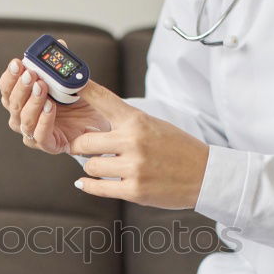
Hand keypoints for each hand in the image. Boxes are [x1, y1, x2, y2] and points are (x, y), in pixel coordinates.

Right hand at [0, 40, 109, 154]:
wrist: (100, 123)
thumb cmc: (80, 102)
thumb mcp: (71, 80)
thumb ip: (62, 65)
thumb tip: (60, 45)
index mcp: (22, 99)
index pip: (7, 88)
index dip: (10, 76)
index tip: (17, 63)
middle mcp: (22, 117)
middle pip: (12, 103)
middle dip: (21, 87)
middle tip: (31, 74)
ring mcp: (33, 133)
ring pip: (24, 120)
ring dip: (32, 102)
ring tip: (42, 88)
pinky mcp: (48, 145)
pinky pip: (40, 135)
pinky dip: (44, 121)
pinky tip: (50, 107)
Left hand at [69, 81, 209, 209]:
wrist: (204, 174)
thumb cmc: (178, 148)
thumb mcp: (154, 124)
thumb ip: (126, 121)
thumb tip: (96, 117)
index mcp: (137, 121)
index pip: (102, 99)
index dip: (82, 89)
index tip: (68, 83)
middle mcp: (133, 141)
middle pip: (85, 142)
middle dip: (81, 146)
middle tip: (84, 148)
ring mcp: (134, 167)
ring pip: (90, 167)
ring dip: (91, 167)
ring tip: (101, 165)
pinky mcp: (134, 190)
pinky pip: (99, 188)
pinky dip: (89, 185)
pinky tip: (85, 182)